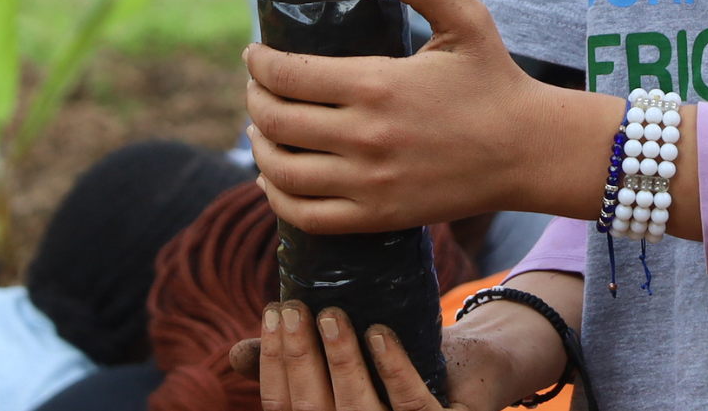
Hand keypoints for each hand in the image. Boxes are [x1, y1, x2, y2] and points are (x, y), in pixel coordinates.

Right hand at [236, 302, 519, 410]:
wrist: (473, 368)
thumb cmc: (398, 365)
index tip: (272, 314)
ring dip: (343, 362)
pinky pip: (413, 407)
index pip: (284, 409)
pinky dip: (395, 369)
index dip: (273, 365)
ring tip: (333, 315)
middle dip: (301, 357)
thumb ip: (296, 366)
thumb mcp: (345, 362)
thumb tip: (234, 354)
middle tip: (296, 307)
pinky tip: (380, 333)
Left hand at [244, 0, 618, 233]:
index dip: (259, 63)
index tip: (255, 54)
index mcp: (378, 84)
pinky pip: (306, 216)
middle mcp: (365, 137)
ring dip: (259, 146)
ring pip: (282, 170)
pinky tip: (273, 177)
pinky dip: (277, 196)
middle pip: (275, 121)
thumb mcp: (466, 19)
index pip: (289, 75)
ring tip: (260, 128)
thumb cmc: (495, 80)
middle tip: (257, 86)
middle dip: (254, 98)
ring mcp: (369, 182)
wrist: (528, 151)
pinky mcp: (378, 216)